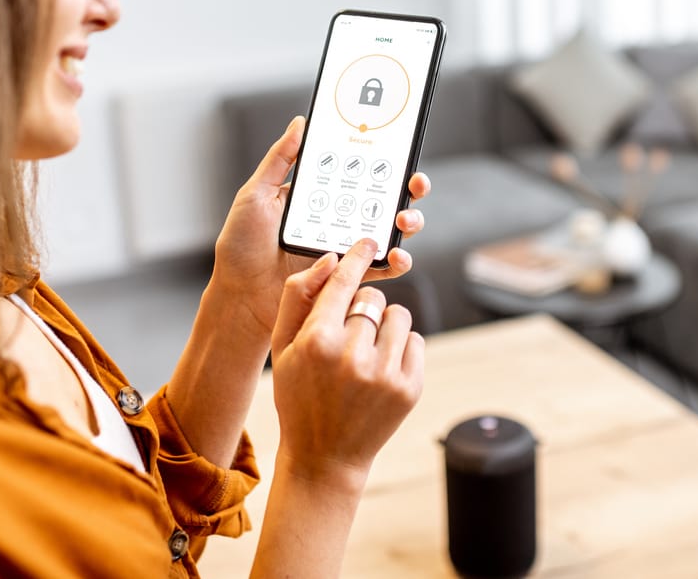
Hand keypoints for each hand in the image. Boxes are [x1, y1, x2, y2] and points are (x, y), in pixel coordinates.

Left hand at [207, 116, 431, 336]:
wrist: (238, 295)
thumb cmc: (241, 245)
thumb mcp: (256, 194)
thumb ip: (280, 159)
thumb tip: (300, 123)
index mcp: (320, 196)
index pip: (359, 172)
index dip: (385, 161)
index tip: (400, 150)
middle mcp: (338, 219)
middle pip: (384, 199)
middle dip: (408, 189)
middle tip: (414, 184)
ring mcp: (346, 249)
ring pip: (389, 232)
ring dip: (408, 223)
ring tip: (404, 220)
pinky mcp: (348, 278)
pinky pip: (381, 269)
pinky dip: (396, 263)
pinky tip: (397, 256)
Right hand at [269, 239, 423, 486]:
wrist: (324, 457)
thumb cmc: (297, 396)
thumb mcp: (281, 348)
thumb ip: (297, 298)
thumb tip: (330, 259)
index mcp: (317, 341)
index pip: (344, 282)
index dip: (357, 257)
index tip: (369, 241)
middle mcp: (353, 355)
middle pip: (372, 298)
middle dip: (362, 309)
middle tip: (349, 335)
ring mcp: (385, 373)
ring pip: (398, 315)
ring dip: (384, 326)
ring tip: (365, 353)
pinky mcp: (409, 388)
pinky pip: (416, 341)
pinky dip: (401, 347)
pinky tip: (381, 369)